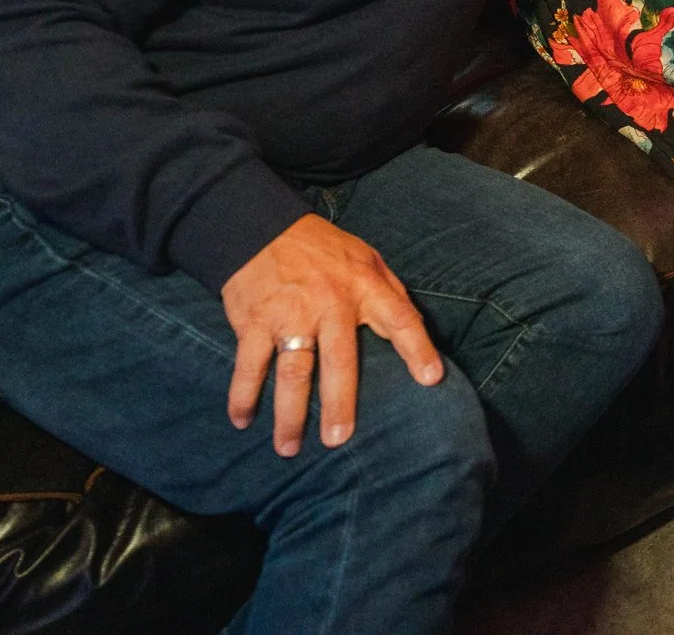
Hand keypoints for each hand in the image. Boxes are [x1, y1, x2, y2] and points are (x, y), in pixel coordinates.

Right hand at [223, 214, 444, 455]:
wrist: (261, 227)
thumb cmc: (322, 249)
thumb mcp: (366, 258)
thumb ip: (390, 292)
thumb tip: (418, 327)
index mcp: (364, 287)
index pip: (400, 318)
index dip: (418, 349)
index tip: (431, 380)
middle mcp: (329, 303)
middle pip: (339, 361)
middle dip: (339, 403)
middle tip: (338, 440)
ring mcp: (290, 315)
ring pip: (292, 372)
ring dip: (289, 413)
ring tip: (289, 447)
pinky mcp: (254, 321)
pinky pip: (249, 365)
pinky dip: (242, 395)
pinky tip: (241, 420)